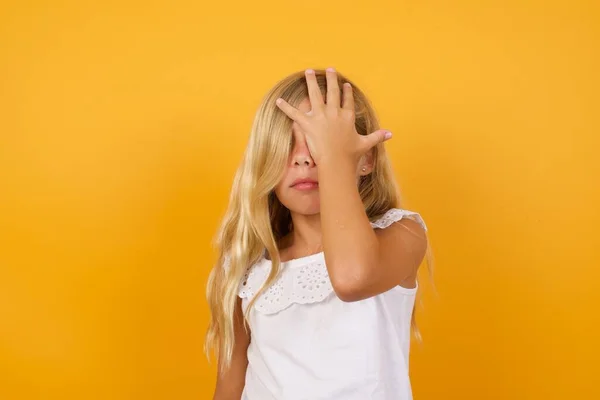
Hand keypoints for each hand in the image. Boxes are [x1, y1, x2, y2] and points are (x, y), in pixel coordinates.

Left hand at [275, 68, 391, 164]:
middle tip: (329, 69)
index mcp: (347, 116)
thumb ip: (377, 136)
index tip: (345, 84)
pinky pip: (294, 113)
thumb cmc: (351, 155)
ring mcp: (321, 116)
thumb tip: (391, 134)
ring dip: (311, 82)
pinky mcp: (308, 123)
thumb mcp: (365, 144)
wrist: (337, 162)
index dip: (346, 91)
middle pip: (332, 91)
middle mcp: (334, 112)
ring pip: (315, 94)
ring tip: (308, 71)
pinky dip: (285, 107)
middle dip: (331, 79)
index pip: (347, 100)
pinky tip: (277, 100)